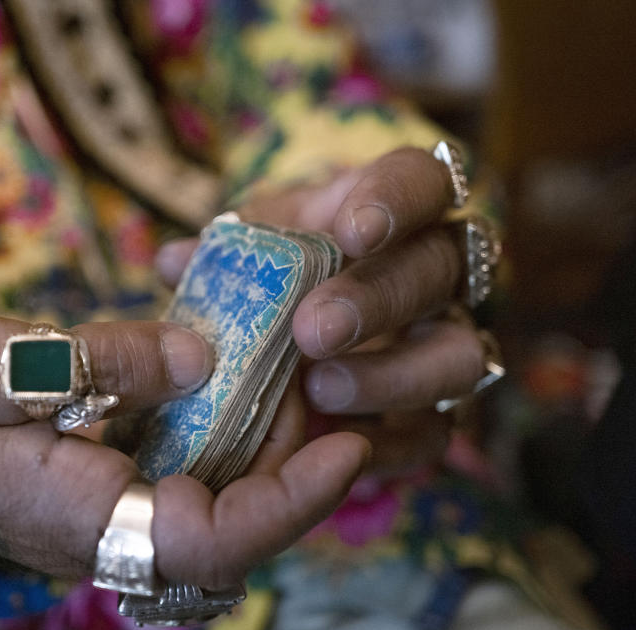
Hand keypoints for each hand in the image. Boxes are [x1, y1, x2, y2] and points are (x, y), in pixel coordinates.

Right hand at [0, 305, 367, 587]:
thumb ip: (91, 362)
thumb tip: (201, 357)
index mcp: (76, 517)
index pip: (208, 540)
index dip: (288, 502)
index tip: (348, 446)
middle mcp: (105, 524)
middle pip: (232, 518)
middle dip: (290, 457)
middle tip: (324, 381)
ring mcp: (107, 500)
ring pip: (214, 489)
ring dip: (264, 436)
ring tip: (296, 367)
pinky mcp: (104, 469)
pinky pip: (181, 459)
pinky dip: (219, 418)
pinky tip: (237, 365)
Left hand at [157, 147, 488, 467]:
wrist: (295, 356)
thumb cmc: (273, 285)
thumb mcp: (249, 259)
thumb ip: (222, 258)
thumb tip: (177, 263)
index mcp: (393, 213)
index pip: (425, 179)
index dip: (399, 200)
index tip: (353, 232)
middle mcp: (437, 274)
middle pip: (443, 268)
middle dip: (379, 298)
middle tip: (313, 330)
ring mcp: (445, 344)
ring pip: (458, 354)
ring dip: (392, 375)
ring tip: (318, 390)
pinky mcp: (436, 413)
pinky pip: (435, 431)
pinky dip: (387, 443)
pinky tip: (334, 443)